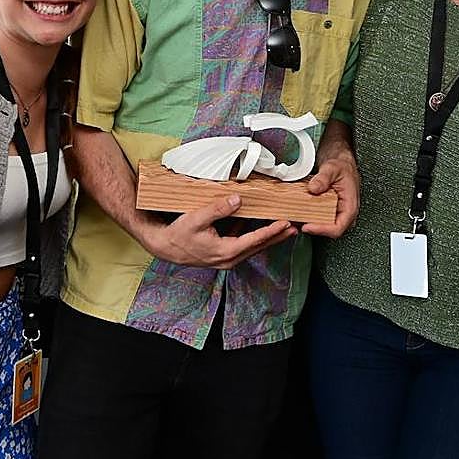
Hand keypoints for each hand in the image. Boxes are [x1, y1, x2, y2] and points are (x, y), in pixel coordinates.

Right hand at [145, 194, 294, 269]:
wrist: (164, 246)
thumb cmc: (178, 234)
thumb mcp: (196, 218)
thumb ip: (217, 209)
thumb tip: (237, 200)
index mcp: (225, 251)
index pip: (254, 240)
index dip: (271, 231)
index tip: (285, 224)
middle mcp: (228, 259)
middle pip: (258, 246)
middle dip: (277, 236)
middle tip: (295, 227)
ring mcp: (226, 258)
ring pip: (253, 247)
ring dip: (268, 237)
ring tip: (284, 227)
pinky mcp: (223, 254)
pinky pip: (244, 245)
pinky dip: (255, 237)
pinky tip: (260, 226)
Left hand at [300, 155, 359, 237]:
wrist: (340, 163)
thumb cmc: (342, 167)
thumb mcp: (333, 168)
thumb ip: (324, 178)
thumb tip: (314, 188)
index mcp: (350, 207)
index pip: (337, 228)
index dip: (321, 230)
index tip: (307, 226)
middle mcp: (343, 214)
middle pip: (327, 230)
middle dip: (311, 227)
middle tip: (296, 221)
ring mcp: (334, 214)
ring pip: (320, 225)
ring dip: (305, 222)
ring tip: (292, 217)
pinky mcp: (326, 211)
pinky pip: (316, 218)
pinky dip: (305, 216)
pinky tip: (295, 212)